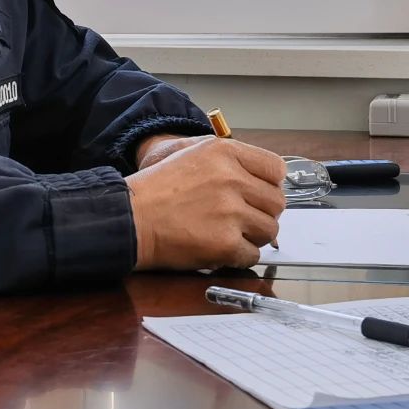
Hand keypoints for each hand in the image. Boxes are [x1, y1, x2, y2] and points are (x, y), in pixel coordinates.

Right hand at [125, 136, 285, 270]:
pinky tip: (221, 247)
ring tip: (229, 232)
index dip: (270, 184)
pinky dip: (240, 255)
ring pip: (270, 229)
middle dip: (263, 212)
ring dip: (254, 235)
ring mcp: (230, 212)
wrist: (132, 217)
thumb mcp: (192, 154)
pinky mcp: (225, 243)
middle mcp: (231, 179)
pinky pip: (253, 254)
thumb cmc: (157, 188)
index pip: (276, 169)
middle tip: (244, 217)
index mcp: (224, 152)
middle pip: (277, 202)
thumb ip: (230, 161)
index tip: (260, 194)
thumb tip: (267, 180)